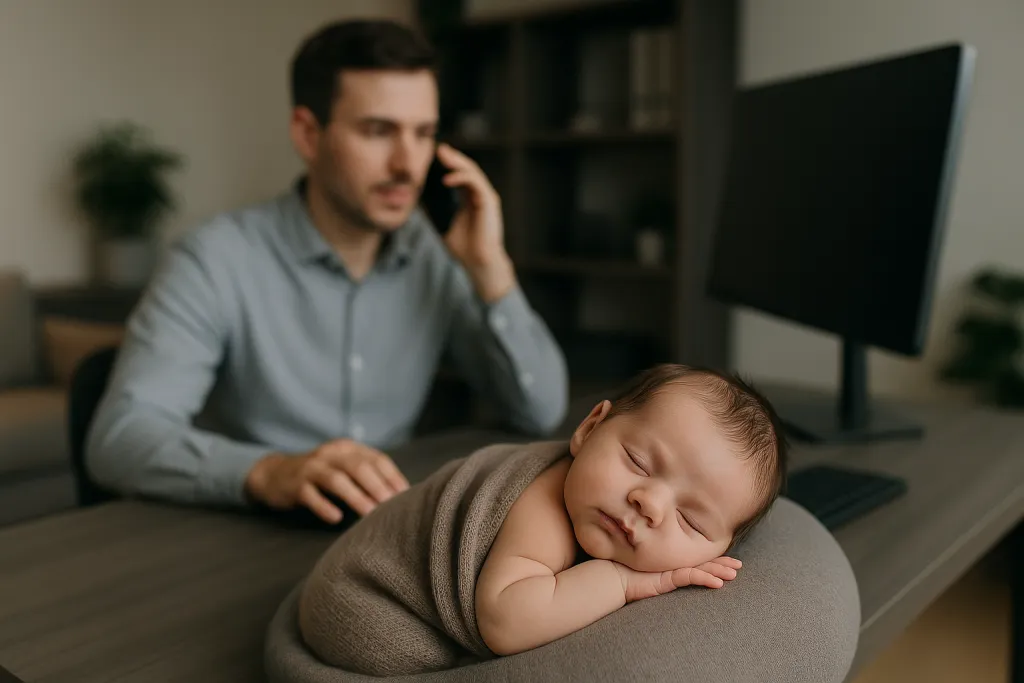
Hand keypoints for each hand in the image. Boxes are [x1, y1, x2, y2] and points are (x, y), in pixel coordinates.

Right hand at [244, 439, 409, 523]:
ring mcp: (311, 468)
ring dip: (357, 497)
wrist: (275, 474)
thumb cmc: (319, 475)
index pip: (376, 459)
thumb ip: (366, 475)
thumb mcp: (343, 467)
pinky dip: (324, 506)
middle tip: (392, 506)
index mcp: (347, 448)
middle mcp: (330, 454)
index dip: (393, 476)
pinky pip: (311, 496)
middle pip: (359, 467)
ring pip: (337, 480)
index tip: (407, 494)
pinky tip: (336, 518)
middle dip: (378, 487)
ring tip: (371, 514)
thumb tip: (400, 494)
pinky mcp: (295, 485)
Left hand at [435, 143, 514, 301]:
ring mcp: (486, 197)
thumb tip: (419, 202)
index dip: (450, 164)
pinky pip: (476, 184)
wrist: (479, 262)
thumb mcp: (444, 225)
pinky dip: (462, 178)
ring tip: (442, 155)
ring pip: (473, 172)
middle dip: (453, 157)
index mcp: (470, 200)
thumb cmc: (465, 249)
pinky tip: (447, 179)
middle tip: (438, 148)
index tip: (435, 155)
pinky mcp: (489, 202)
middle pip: (467, 169)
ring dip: (457, 162)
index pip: (461, 175)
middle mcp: (480, 195)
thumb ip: (436, 212)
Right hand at [614, 556, 741, 603]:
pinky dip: (706, 579)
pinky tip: (719, 584)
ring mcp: (670, 568)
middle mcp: (672, 563)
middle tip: (738, 565)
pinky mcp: (667, 575)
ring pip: (700, 568)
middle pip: (702, 562)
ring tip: (735, 573)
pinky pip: (691, 577)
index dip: (712, 559)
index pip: (695, 560)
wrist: (612, 577)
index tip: (727, 560)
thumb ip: (658, 572)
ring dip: (719, 570)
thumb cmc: (625, 574)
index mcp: (670, 562)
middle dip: (722, 563)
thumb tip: (667, 573)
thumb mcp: (646, 574)